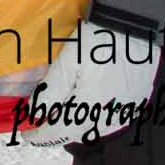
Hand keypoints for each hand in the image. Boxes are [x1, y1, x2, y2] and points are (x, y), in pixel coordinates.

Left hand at [20, 13, 160, 146]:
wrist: (134, 29)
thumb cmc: (97, 42)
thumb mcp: (68, 62)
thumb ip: (51, 90)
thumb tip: (36, 112)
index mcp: (91, 107)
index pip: (60, 132)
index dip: (42, 136)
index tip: (28, 135)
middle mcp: (111, 116)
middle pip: (78, 133)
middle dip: (58, 130)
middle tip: (42, 121)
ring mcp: (126, 112)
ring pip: (95, 128)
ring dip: (75, 124)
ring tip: (60, 114)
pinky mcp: (136, 104)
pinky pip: (110, 120)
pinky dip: (93, 117)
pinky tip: (84, 106)